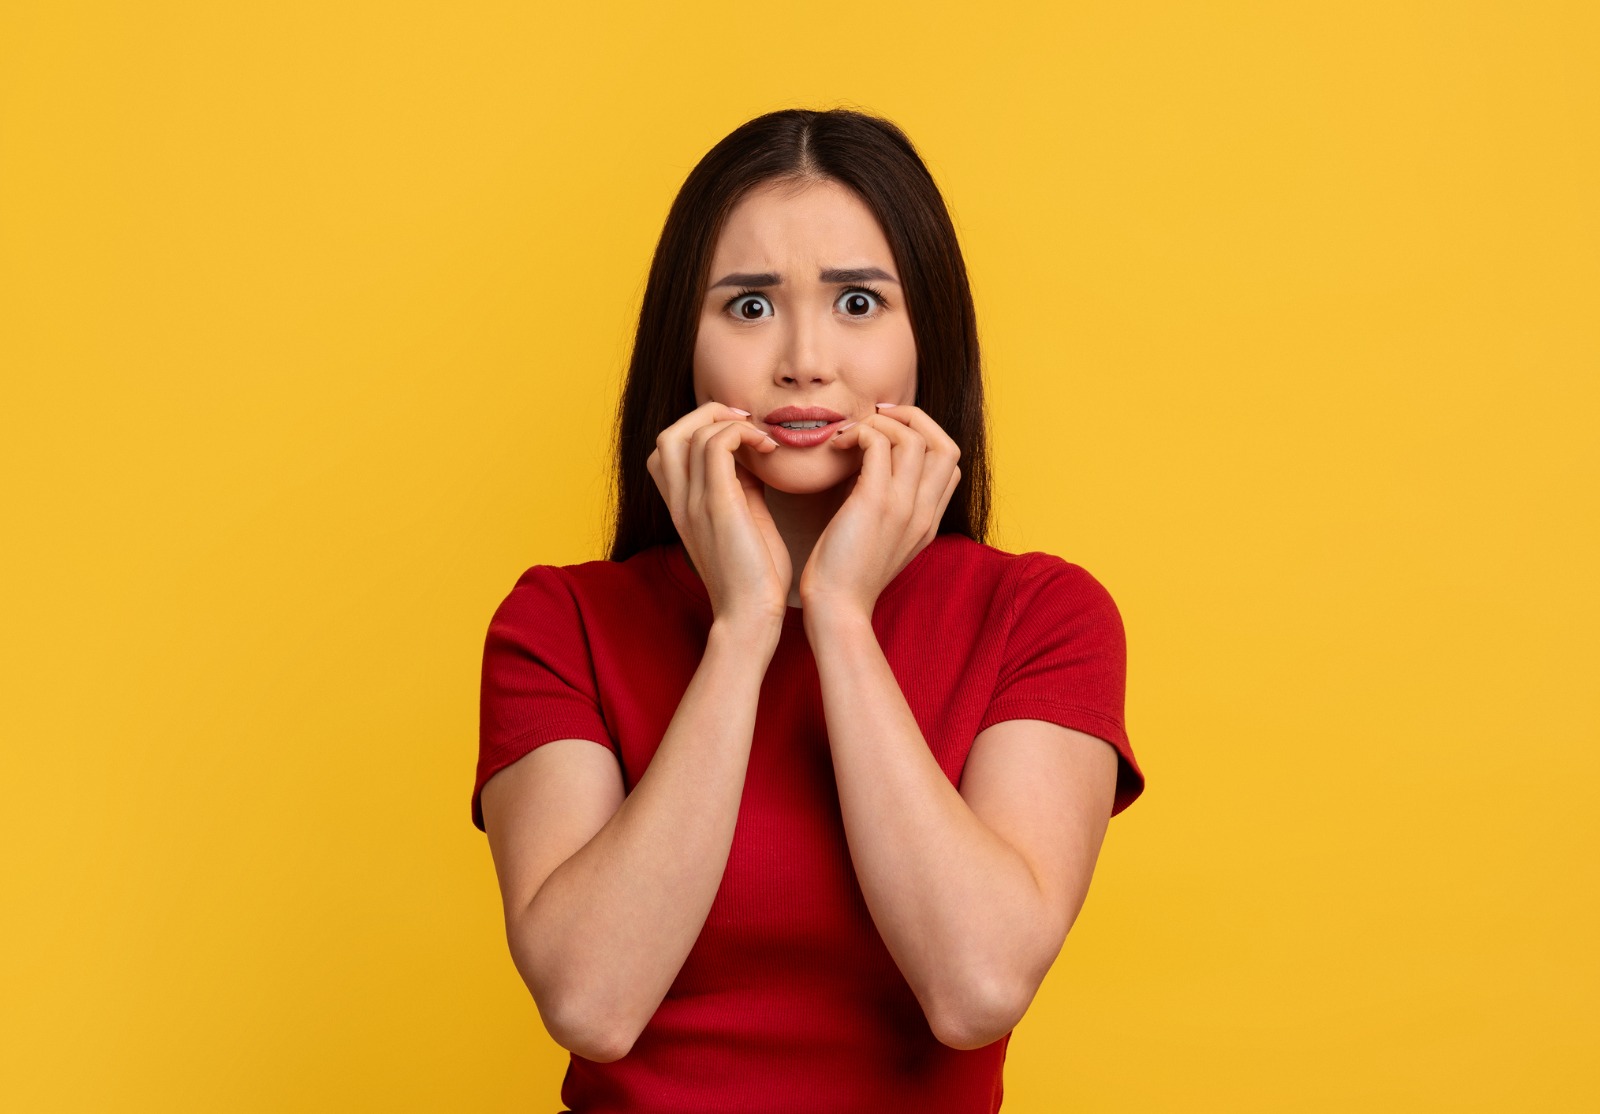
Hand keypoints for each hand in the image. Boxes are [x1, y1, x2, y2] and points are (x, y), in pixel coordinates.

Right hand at [645, 401, 790, 628]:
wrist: (751, 616)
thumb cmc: (755, 577)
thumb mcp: (743, 521)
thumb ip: (740, 488)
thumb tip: (752, 458)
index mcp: (682, 507)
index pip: (668, 451)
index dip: (700, 430)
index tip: (742, 436)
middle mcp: (679, 502)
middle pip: (669, 434)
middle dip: (707, 416)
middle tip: (747, 425)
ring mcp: (693, 503)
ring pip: (686, 432)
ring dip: (727, 421)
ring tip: (760, 436)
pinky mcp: (716, 505)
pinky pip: (717, 445)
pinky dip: (742, 434)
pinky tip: (769, 449)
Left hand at [798, 403, 961, 619]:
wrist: (837, 608)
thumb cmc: (847, 576)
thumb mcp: (881, 541)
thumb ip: (890, 509)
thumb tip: (872, 472)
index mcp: (929, 521)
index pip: (950, 464)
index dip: (925, 438)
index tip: (889, 436)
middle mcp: (925, 511)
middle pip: (946, 443)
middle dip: (912, 419)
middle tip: (877, 419)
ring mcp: (904, 506)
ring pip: (915, 437)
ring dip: (881, 424)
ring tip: (852, 434)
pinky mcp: (876, 502)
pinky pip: (879, 444)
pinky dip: (859, 433)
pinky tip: (838, 446)